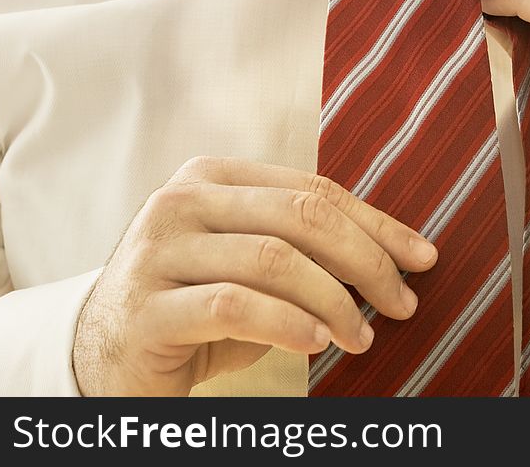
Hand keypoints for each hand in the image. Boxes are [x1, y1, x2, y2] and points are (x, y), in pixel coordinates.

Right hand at [72, 157, 437, 395]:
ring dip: (333, 301)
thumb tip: (399, 259)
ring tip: (361, 336)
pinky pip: (235, 306)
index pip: (315, 191)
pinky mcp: (147, 305)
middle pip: (302, 216)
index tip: (421, 259)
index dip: (377, 224)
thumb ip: (309, 249)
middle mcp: (183, 201)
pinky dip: (288, 324)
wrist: (107, 352)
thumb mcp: (257, 266)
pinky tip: (317, 343)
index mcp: (214, 177)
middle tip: (402, 302)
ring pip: (274, 259)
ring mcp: (159, 250)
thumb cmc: (198, 304)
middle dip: (366, 260)